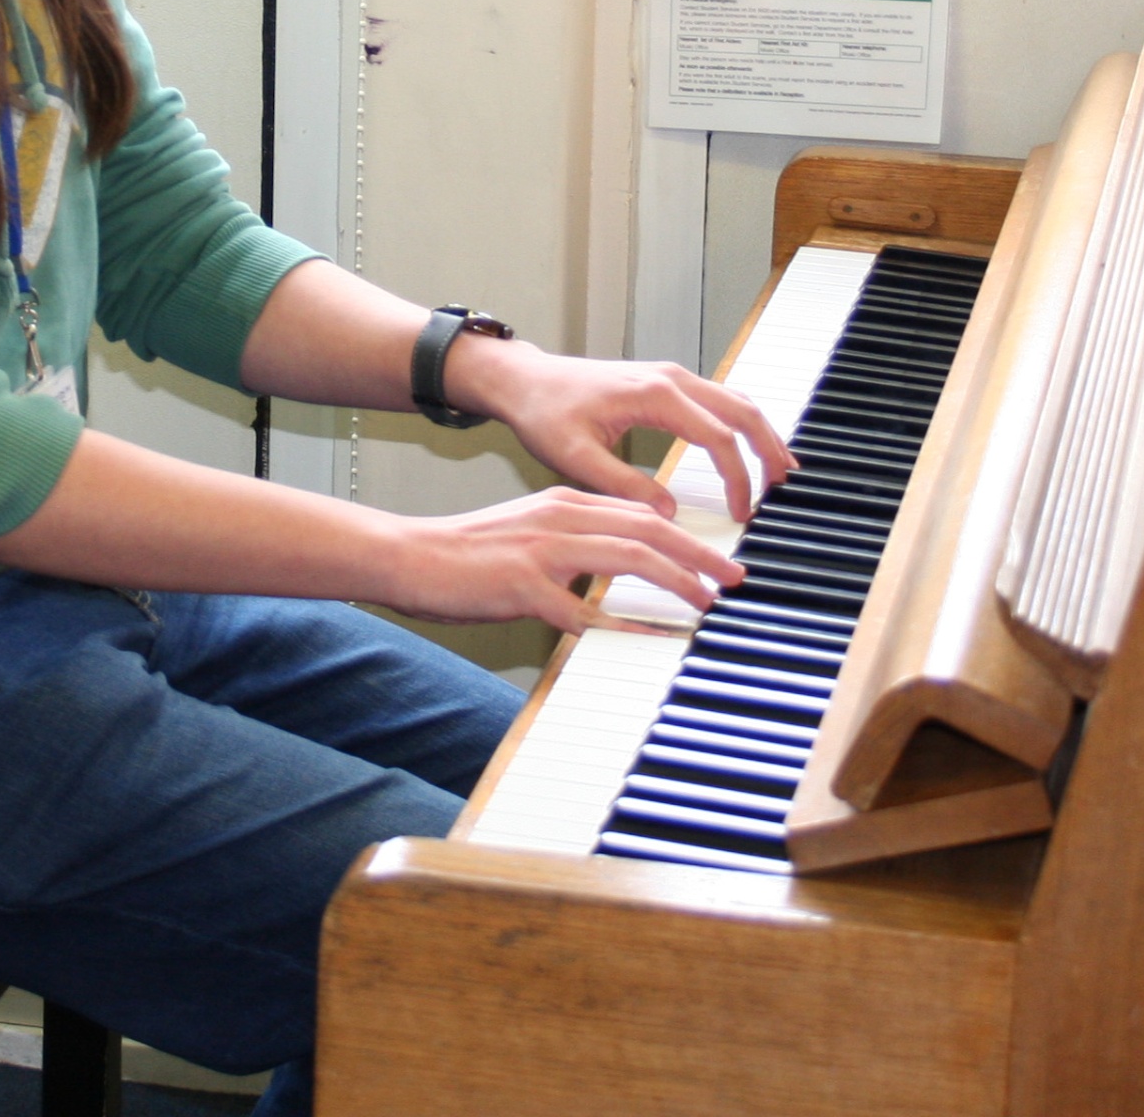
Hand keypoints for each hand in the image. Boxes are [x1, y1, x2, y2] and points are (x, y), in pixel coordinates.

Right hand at [375, 485, 745, 631]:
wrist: (411, 556)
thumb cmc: (468, 553)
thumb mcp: (529, 532)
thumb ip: (573, 541)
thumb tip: (620, 565)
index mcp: (563, 503)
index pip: (640, 512)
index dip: (685, 535)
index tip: (716, 557)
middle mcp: (560, 519)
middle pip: (647, 529)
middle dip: (698, 554)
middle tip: (732, 577)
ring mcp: (543, 552)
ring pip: (628, 559)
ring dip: (676, 581)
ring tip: (706, 603)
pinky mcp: (524, 587)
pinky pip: (586, 611)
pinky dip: (624, 626)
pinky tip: (649, 640)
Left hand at [444, 340, 793, 523]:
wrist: (525, 382)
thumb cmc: (544, 414)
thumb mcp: (575, 458)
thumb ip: (623, 486)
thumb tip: (668, 514)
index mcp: (654, 395)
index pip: (717, 437)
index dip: (737, 478)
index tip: (742, 513)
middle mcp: (669, 379)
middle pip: (741, 410)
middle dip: (769, 449)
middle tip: (784, 490)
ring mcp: (669, 376)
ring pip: (735, 400)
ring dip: (761, 433)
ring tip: (779, 472)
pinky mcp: (665, 383)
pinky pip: (717, 400)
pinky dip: (740, 423)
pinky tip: (747, 448)